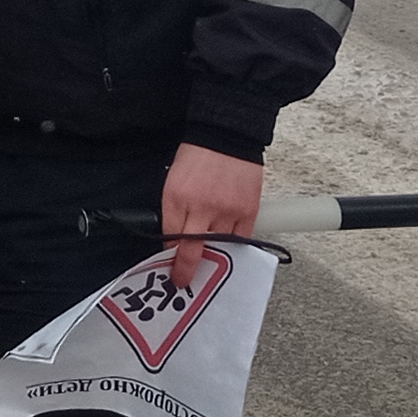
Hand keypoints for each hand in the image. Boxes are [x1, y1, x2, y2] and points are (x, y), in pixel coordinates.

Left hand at [160, 142, 265, 289]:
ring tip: (208, 268)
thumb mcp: (173, 181)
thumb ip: (173, 210)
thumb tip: (173, 237)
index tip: (170, 265)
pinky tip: (229, 254)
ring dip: (212, 261)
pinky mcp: (248, 211)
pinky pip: (241, 241)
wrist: (226, 136)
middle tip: (183, 281)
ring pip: (218, 249)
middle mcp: (200, 207)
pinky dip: (234, 249)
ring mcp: (226, 210)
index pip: (169, 237)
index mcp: (176, 197)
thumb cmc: (197, 157)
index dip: (169, 255)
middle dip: (185, 271)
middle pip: (192, 250)